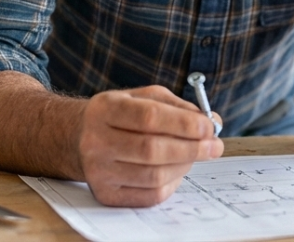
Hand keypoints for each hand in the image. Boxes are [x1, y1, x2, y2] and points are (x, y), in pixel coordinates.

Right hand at [78, 85, 223, 206]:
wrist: (78, 138)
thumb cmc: (120, 115)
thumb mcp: (143, 97)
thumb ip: (178, 106)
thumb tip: (212, 122)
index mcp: (105, 109)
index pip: (149, 118)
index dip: (184, 124)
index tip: (210, 127)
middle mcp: (96, 141)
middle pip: (152, 150)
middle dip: (192, 149)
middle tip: (215, 146)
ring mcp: (98, 171)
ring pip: (153, 176)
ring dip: (184, 166)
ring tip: (196, 156)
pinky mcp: (105, 194)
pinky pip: (149, 196)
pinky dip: (171, 184)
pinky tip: (176, 170)